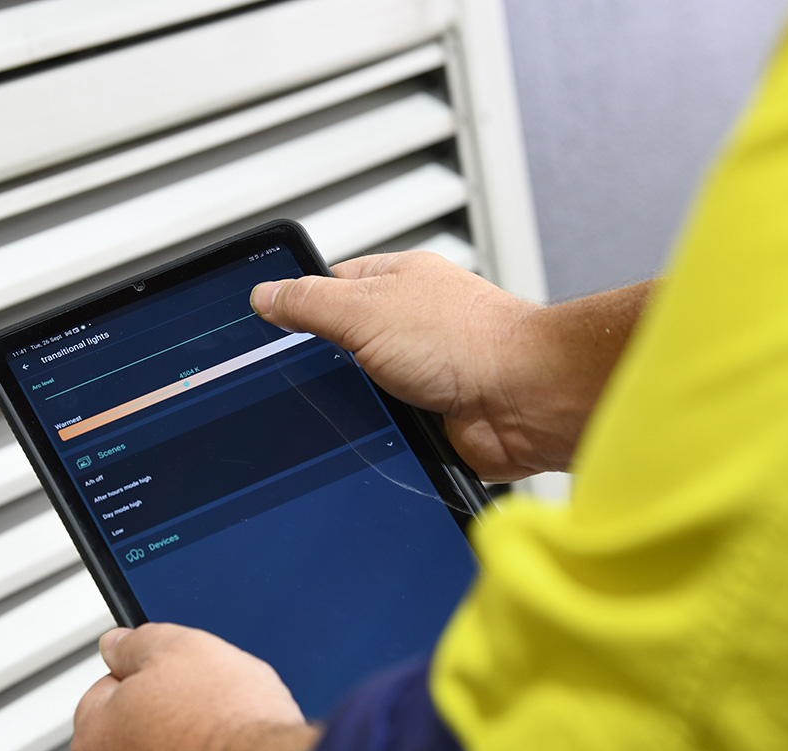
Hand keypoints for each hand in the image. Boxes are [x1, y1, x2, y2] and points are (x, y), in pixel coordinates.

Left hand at [72, 624, 318, 750]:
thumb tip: (115, 643)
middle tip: (206, 705)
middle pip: (130, 737)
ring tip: (225, 741)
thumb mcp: (179, 647)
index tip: (175, 674)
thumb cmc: (226, 722)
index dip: (146, 675)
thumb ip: (136, 643)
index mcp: (95, 737)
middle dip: (163, 720)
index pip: (106, 690)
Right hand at [251, 251, 550, 480]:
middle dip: (324, 361)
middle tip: (301, 373)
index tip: (268, 324)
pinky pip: (384, 424)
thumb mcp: (365, 309)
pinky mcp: (429, 414)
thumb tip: (266, 295)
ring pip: (361, 388)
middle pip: (342, 341)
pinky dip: (376, 430)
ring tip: (346, 403)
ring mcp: (421, 370)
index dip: (298, 303)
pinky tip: (369, 431)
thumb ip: (310, 302)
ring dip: (353, 401)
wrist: (521, 402)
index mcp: (396, 282)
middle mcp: (411, 324)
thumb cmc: (468, 343)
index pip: (329, 285)